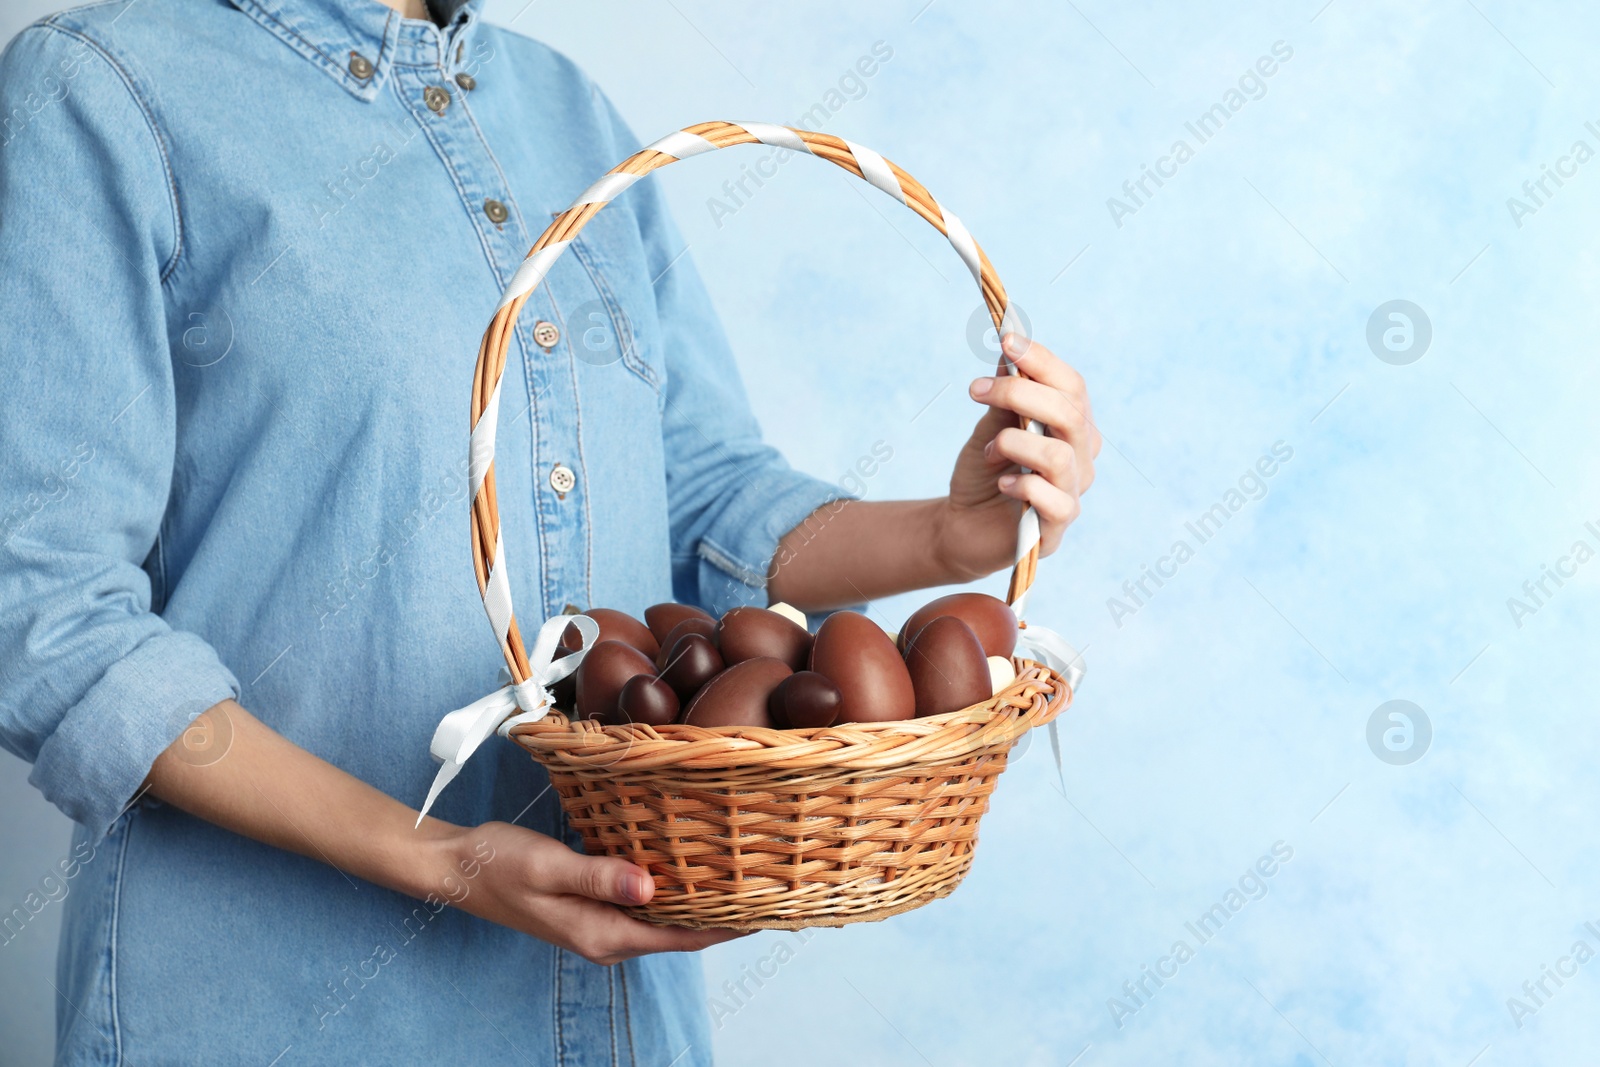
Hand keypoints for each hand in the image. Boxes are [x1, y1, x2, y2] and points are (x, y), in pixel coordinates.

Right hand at [432, 820, 747, 965]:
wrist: (457, 867)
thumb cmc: (499, 864)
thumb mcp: (549, 866)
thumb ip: (600, 876)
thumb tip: (652, 887)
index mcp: (603, 934)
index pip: (682, 937)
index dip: (728, 926)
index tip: (769, 909)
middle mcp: (608, 935)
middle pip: (681, 930)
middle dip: (724, 912)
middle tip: (768, 882)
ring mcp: (601, 921)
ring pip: (664, 914)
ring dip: (700, 897)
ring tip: (743, 871)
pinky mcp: (594, 903)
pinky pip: (644, 899)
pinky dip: (671, 885)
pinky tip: (690, 861)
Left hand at [934, 333, 1100, 579]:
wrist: (962, 525)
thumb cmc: (983, 472)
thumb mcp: (989, 428)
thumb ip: (1004, 399)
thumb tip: (1010, 356)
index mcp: (1071, 428)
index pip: (1072, 387)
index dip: (1042, 361)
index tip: (1007, 341)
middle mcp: (1081, 458)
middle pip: (1069, 414)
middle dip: (1021, 393)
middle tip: (976, 389)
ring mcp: (1072, 493)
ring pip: (1059, 455)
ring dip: (1014, 443)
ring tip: (988, 450)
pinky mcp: (1056, 528)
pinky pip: (1051, 499)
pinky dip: (1021, 484)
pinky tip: (1001, 482)